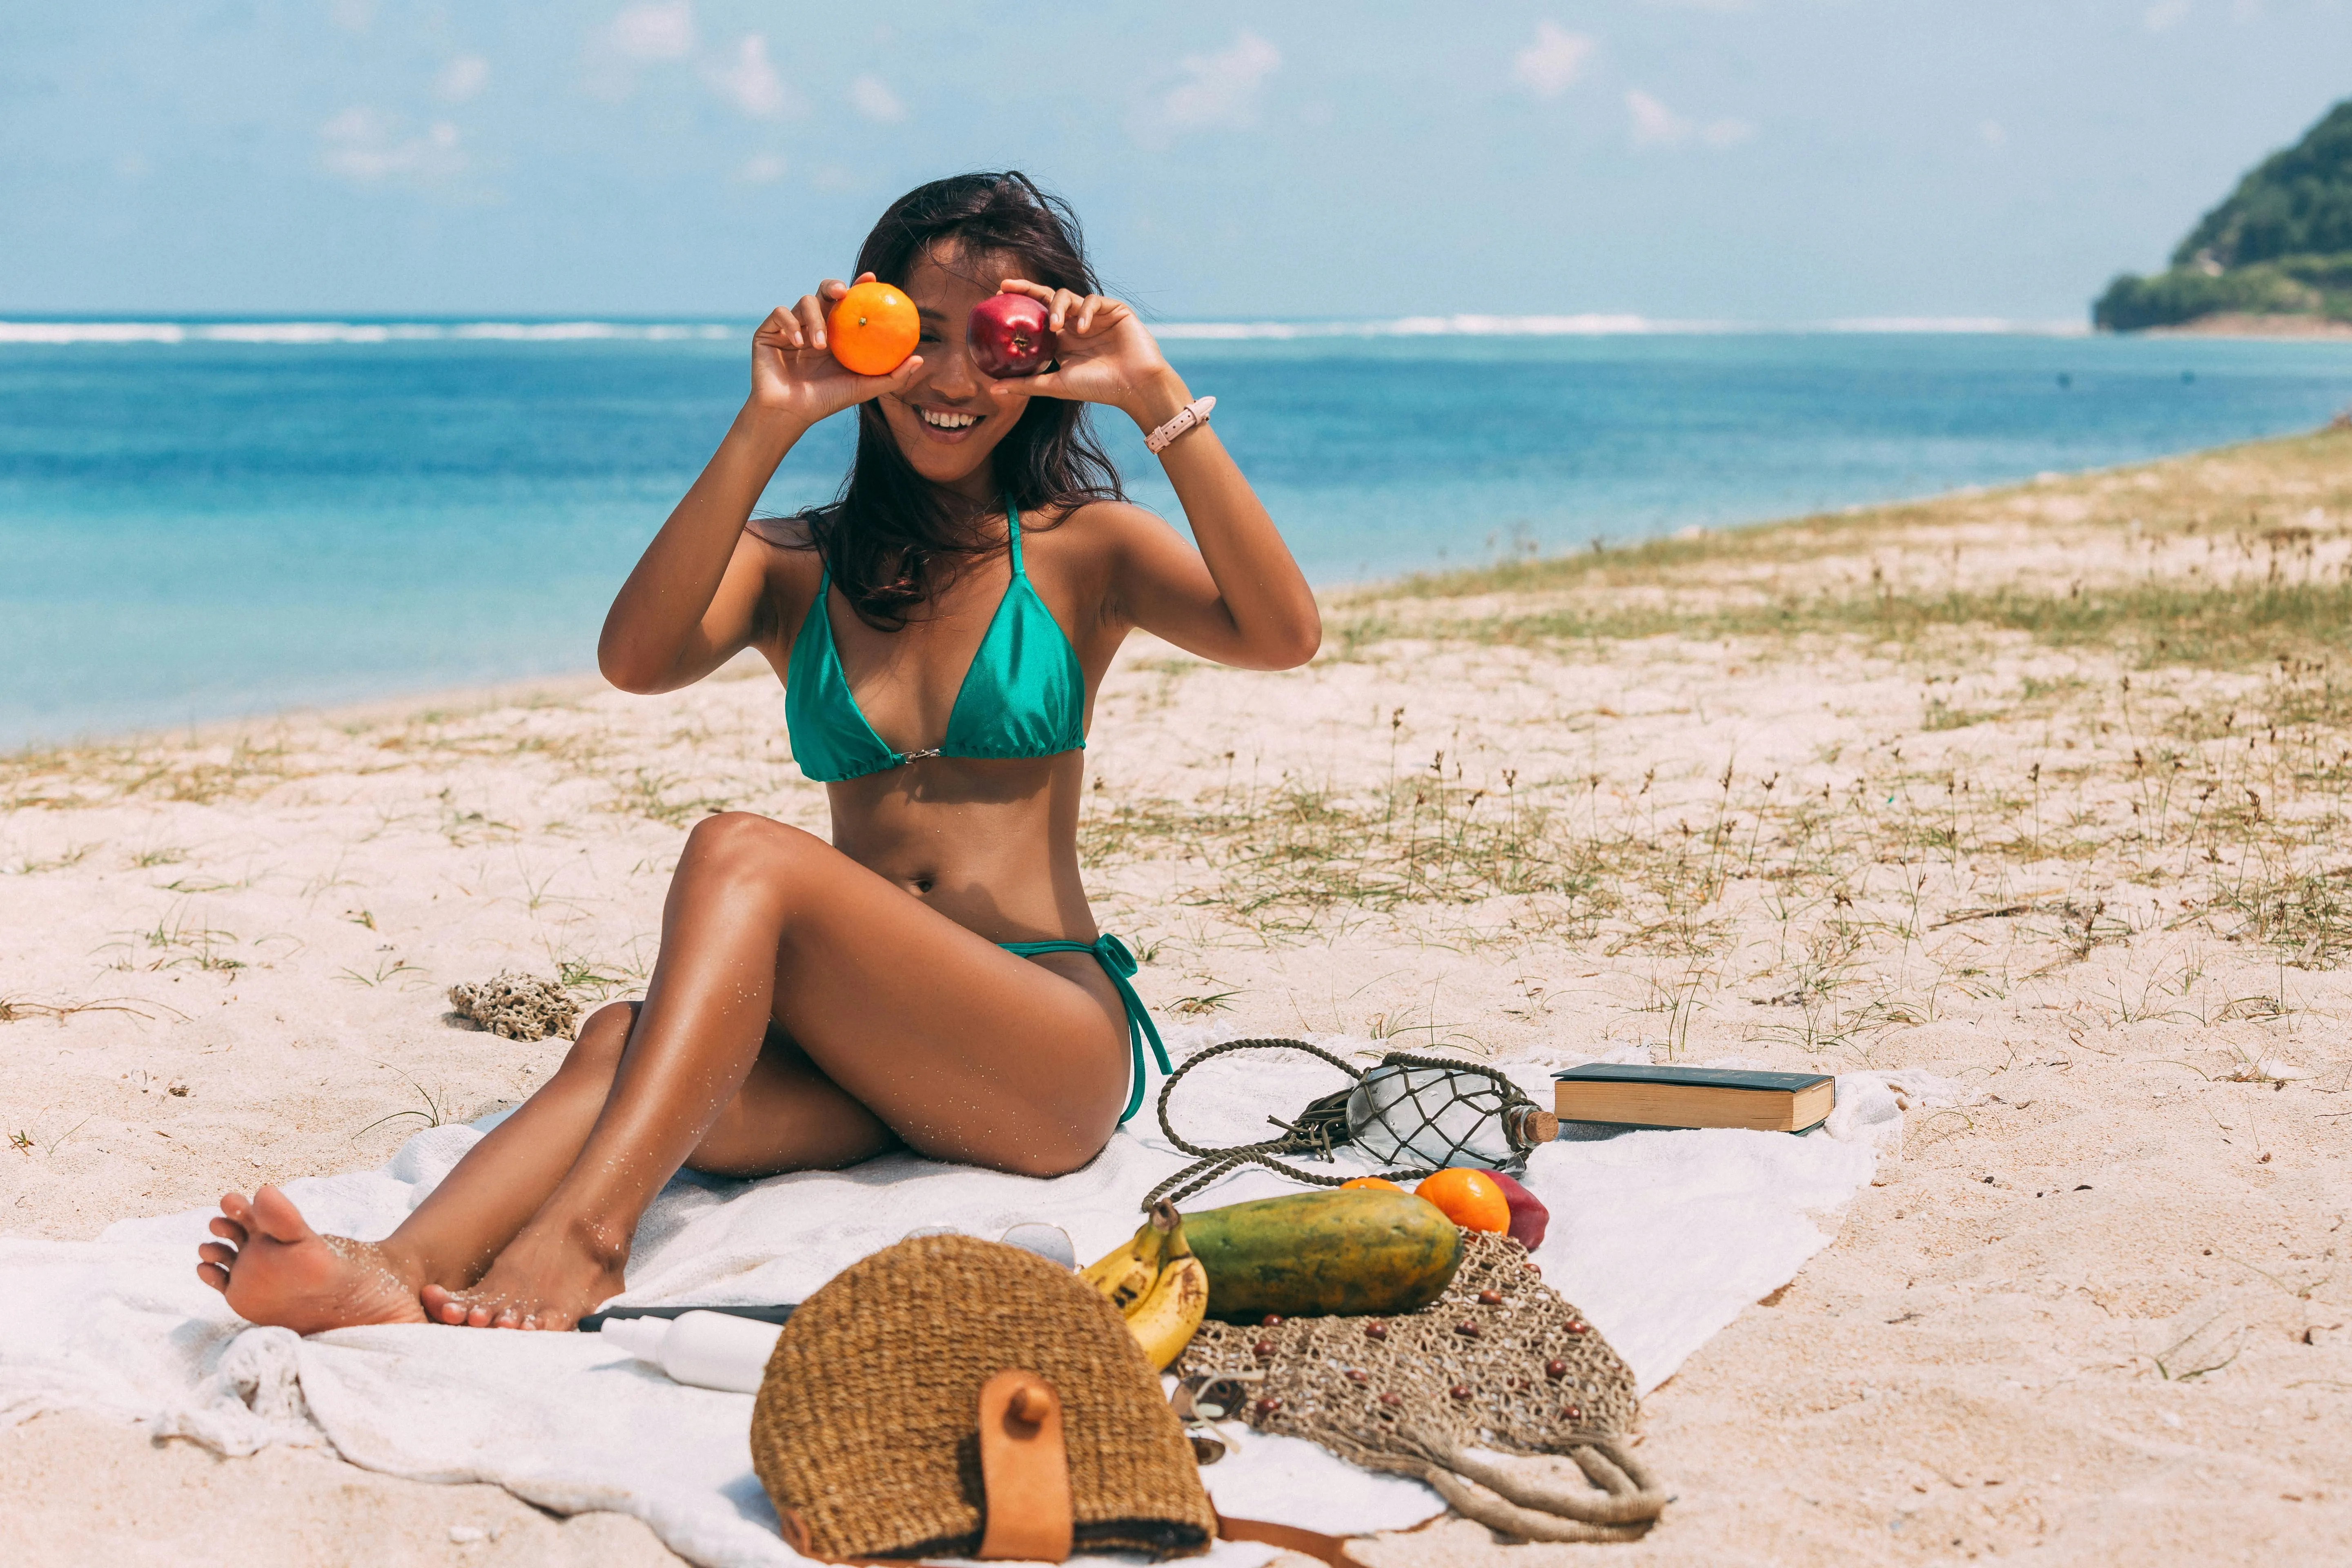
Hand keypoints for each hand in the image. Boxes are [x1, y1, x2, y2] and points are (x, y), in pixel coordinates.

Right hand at [747, 273, 923, 425]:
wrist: (789, 413)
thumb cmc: (826, 401)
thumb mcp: (863, 388)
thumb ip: (892, 375)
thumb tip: (920, 358)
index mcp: (836, 332)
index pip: (849, 303)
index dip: (860, 286)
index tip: (872, 278)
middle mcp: (814, 324)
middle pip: (824, 292)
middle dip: (833, 285)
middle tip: (843, 293)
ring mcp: (791, 326)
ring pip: (804, 302)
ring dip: (815, 320)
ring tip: (820, 346)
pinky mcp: (769, 331)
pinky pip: (780, 313)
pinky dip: (791, 324)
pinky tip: (798, 343)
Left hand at [981, 282, 1184, 429]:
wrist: (1136, 387)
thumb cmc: (1098, 388)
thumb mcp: (1056, 385)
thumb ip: (1026, 384)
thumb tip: (993, 390)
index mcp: (1063, 340)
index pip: (1037, 314)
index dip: (1019, 303)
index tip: (997, 296)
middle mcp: (1076, 324)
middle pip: (1048, 297)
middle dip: (1027, 289)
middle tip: (1007, 287)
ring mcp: (1095, 316)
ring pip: (1068, 296)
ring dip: (1058, 308)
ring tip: (1056, 328)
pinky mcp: (1114, 310)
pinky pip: (1094, 301)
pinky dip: (1086, 312)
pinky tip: (1083, 329)